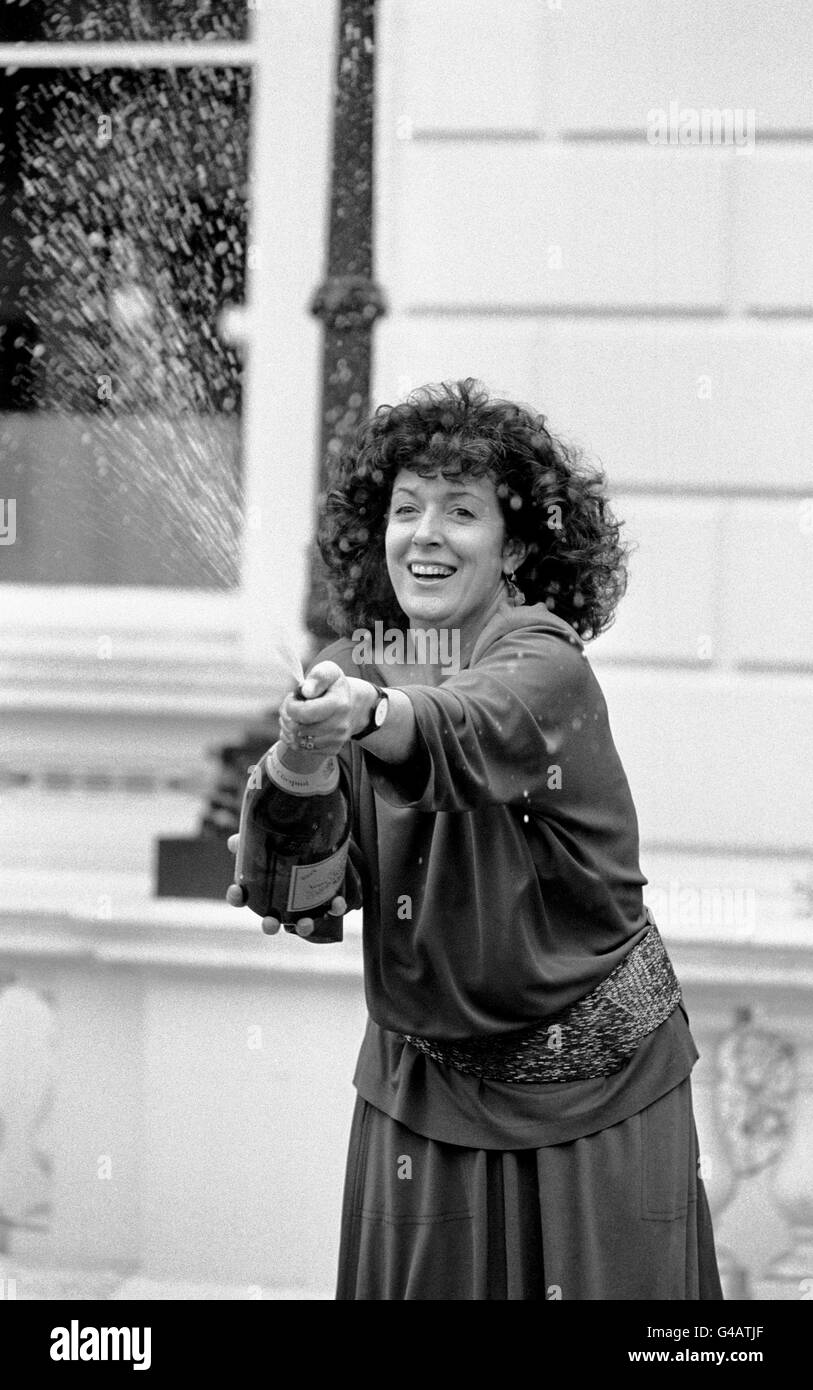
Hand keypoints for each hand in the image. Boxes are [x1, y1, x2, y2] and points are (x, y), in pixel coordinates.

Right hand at [225, 832, 345, 935]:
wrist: (315, 842)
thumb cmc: (283, 847)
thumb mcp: (266, 840)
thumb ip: (250, 839)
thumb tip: (234, 841)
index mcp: (260, 889)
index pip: (242, 897)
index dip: (237, 897)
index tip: (237, 891)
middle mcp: (280, 904)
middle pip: (270, 921)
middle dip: (269, 925)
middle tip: (270, 923)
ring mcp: (302, 906)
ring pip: (300, 923)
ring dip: (303, 926)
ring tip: (306, 923)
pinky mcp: (325, 900)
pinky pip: (330, 909)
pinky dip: (334, 907)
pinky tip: (337, 902)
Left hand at [278, 662, 375, 755]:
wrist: (353, 705)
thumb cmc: (335, 687)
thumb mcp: (329, 672)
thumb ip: (318, 677)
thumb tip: (306, 691)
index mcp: (339, 704)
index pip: (304, 713)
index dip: (290, 706)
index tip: (293, 698)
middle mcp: (340, 725)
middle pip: (298, 729)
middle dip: (288, 717)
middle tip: (291, 708)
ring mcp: (336, 740)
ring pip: (298, 742)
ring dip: (289, 729)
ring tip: (295, 717)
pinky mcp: (331, 750)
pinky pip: (302, 750)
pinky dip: (294, 739)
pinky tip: (299, 727)